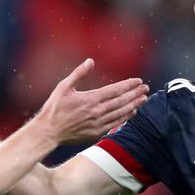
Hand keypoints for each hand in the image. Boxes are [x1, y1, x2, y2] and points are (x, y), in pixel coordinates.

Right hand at [34, 58, 148, 143]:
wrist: (49, 131)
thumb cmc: (54, 108)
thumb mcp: (63, 87)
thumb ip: (78, 73)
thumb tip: (90, 61)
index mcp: (90, 98)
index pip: (115, 90)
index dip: (128, 85)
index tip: (138, 81)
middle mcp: (97, 111)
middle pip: (121, 101)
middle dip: (135, 94)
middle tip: (146, 88)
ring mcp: (98, 123)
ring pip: (121, 113)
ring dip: (134, 105)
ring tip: (143, 99)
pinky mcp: (96, 132)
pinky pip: (115, 124)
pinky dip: (125, 117)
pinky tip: (132, 113)